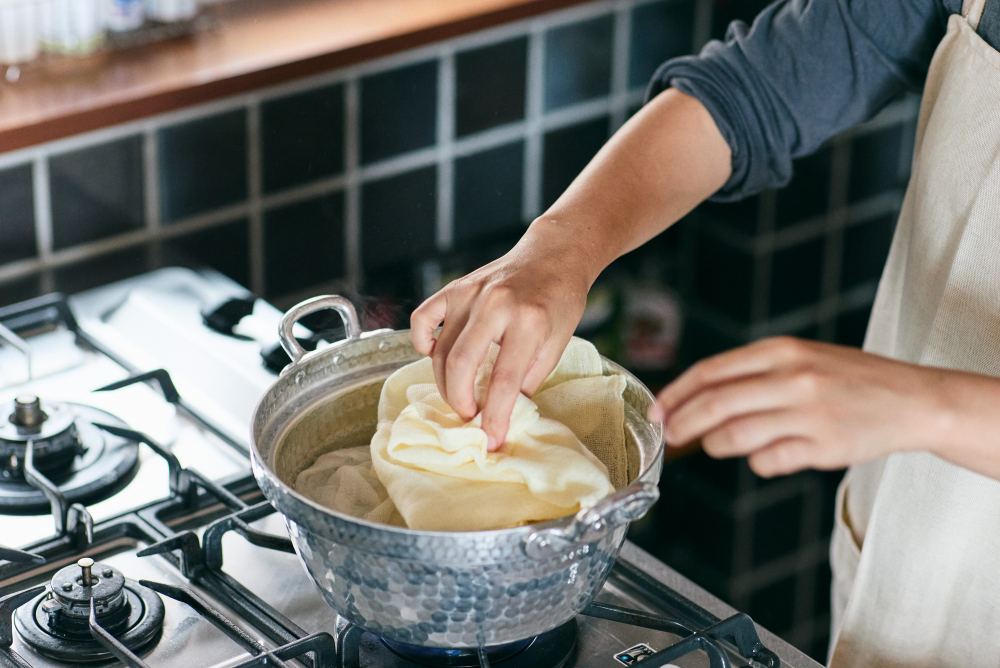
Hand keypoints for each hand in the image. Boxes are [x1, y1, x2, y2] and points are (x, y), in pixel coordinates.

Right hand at [410, 222, 592, 450]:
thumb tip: (502, 411)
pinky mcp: (455, 287)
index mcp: (529, 321)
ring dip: (445, 382)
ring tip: (459, 396)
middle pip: (461, 364)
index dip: (494, 416)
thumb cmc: (560, 301)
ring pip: (441, 348)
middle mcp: (495, 304)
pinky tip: (433, 355)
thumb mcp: (558, 343)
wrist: (554, 254)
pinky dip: (421, 341)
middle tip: (469, 417)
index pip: (504, 380)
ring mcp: (471, 293)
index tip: (490, 441)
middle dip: (460, 401)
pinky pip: (423, 318)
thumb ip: (528, 377)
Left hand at [648, 337, 967, 476]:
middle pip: (715, 404)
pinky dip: (758, 462)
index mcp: (781, 350)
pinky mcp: (823, 447)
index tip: (656, 409)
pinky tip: (768, 454)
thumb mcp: (799, 358)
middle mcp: (793, 378)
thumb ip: (751, 374)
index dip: (676, 393)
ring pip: (735, 436)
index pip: (711, 371)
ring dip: (716, 445)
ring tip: (719, 444)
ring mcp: (808, 414)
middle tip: (669, 435)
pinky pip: (768, 461)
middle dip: (683, 423)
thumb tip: (693, 400)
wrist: (911, 400)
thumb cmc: (847, 379)